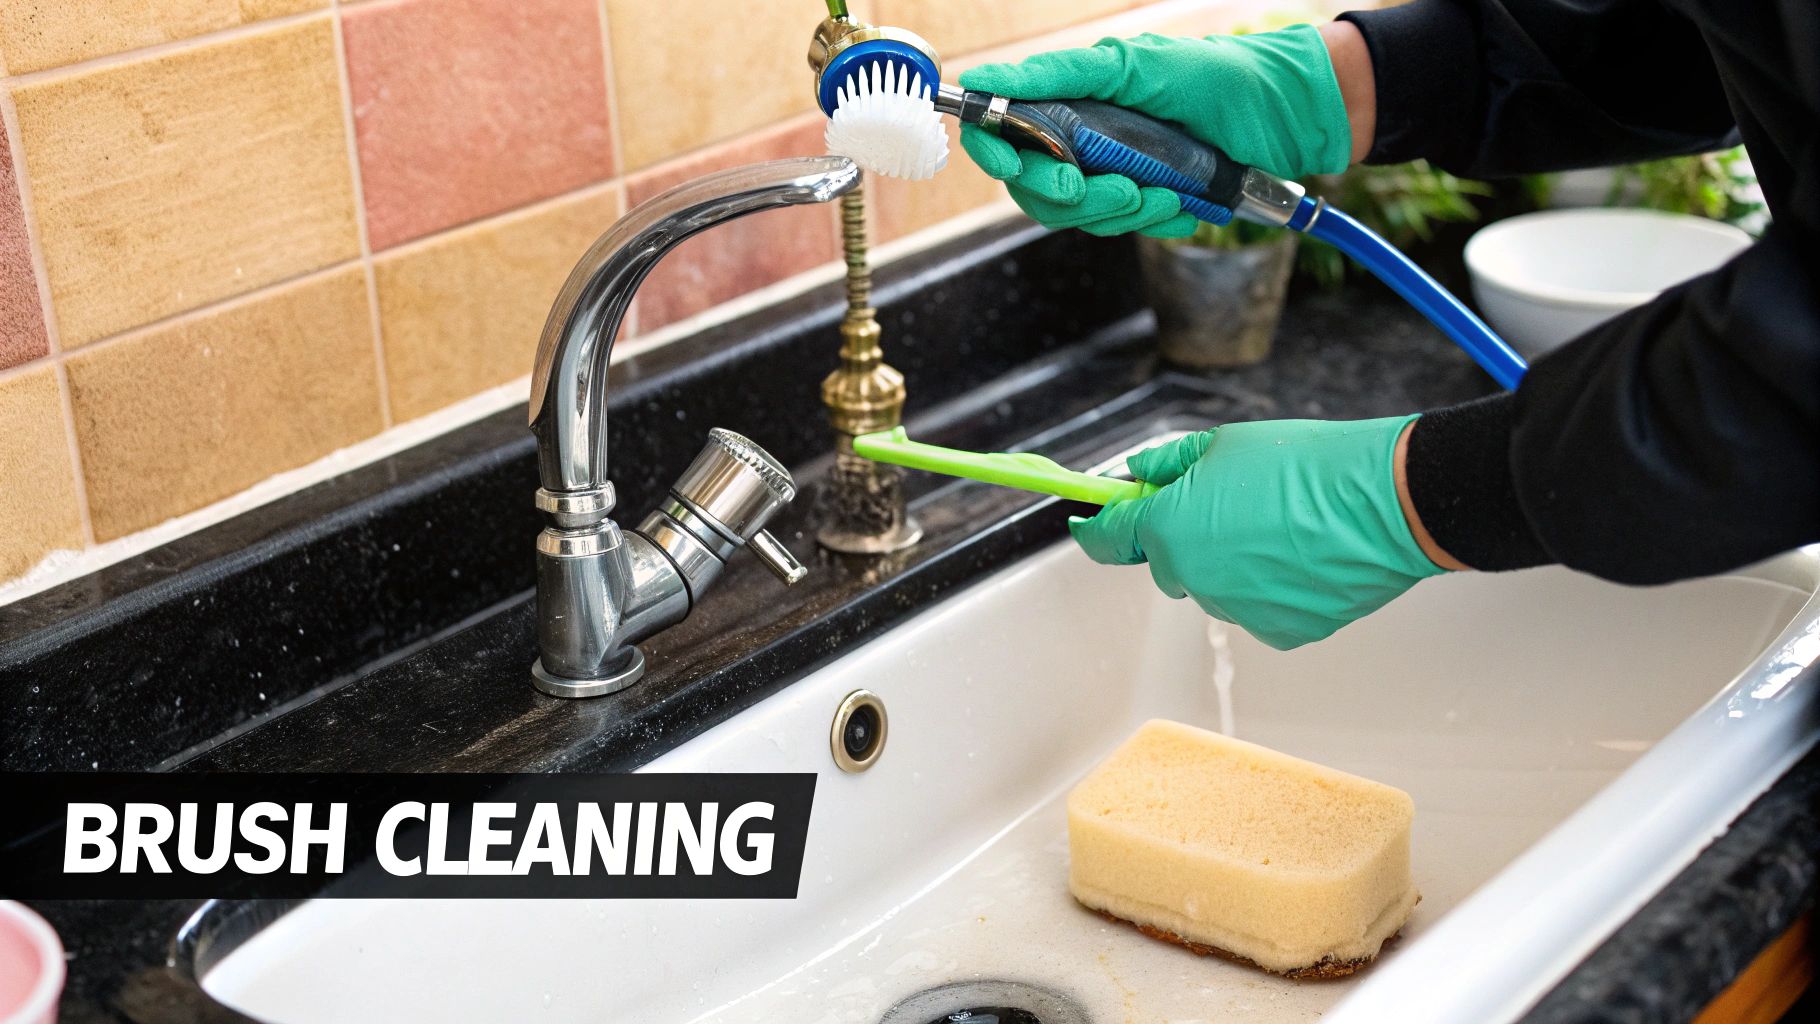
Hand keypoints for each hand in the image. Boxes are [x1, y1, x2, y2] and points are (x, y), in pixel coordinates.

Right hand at [957, 24, 1359, 237]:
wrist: (1288, 117)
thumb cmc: (1218, 76)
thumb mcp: (1137, 67)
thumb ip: (1064, 75)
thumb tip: (988, 81)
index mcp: (1071, 96)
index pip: (1003, 130)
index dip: (994, 150)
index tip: (1008, 160)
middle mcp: (1082, 134)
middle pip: (1033, 185)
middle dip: (1068, 194)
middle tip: (1111, 186)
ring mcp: (1112, 169)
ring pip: (1077, 215)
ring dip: (1117, 211)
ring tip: (1162, 192)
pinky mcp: (1143, 199)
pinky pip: (1122, 227)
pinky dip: (1150, 221)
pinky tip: (1182, 204)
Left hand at [1069, 416, 1448, 649]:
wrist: (1384, 503)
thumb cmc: (1307, 466)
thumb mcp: (1225, 444)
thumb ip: (1171, 464)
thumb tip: (1141, 473)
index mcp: (1169, 528)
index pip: (1111, 538)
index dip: (1097, 528)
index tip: (1088, 522)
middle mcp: (1192, 578)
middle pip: (1169, 563)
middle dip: (1185, 536)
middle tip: (1228, 502)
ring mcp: (1235, 611)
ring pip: (1216, 586)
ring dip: (1232, 561)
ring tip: (1282, 525)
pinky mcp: (1278, 632)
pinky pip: (1258, 609)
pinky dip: (1271, 587)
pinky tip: (1304, 554)